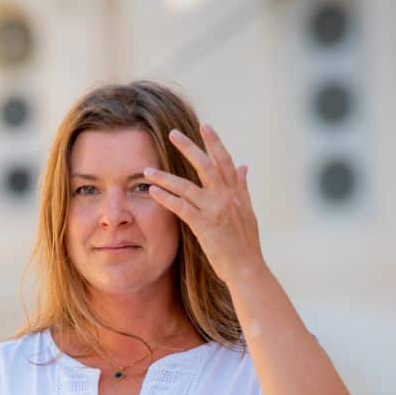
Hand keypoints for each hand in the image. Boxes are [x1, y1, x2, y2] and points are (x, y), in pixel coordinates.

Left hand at [143, 123, 264, 284]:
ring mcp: (214, 210)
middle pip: (205, 165)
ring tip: (147, 170)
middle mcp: (226, 197)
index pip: (225, 161)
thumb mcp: (248, 211)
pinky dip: (166, 197)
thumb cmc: (246, 244)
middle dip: (188, 147)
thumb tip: (244, 166)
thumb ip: (242, 187)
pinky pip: (180, 207)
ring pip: (186, 186)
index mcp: (237, 193)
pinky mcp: (204, 225)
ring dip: (164, 177)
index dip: (215, 142)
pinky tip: (152, 191)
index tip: (204, 126)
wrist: (247, 268)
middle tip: (172, 133)